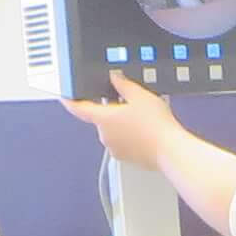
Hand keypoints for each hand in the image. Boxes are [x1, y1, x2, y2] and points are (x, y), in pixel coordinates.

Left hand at [62, 74, 176, 171]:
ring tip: (145, 121)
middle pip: (102, 118)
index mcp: (103, 119)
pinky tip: (146, 133)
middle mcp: (105, 136)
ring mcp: (115, 149)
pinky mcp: (126, 158)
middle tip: (132, 105)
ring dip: (123, 124)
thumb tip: (115, 77)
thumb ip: (123, 84)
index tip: (64, 96)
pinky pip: (124, 143)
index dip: (69, 100)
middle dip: (113, 110)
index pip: (78, 108)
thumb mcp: (140, 95)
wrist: (170, 151)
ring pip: (114, 131)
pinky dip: (131, 137)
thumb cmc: (156, 126)